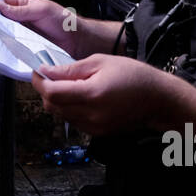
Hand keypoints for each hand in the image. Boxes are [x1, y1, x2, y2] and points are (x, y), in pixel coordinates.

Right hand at [0, 0, 82, 57]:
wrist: (76, 41)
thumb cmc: (62, 20)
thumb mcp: (42, 10)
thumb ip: (21, 9)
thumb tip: (0, 6)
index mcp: (22, 5)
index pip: (1, 2)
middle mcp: (19, 19)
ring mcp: (20, 33)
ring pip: (3, 33)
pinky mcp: (24, 46)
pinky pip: (12, 46)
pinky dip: (6, 47)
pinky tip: (0, 48)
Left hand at [31, 53, 174, 135]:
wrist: (158, 99)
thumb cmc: (133, 75)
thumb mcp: (100, 62)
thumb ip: (70, 69)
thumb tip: (46, 72)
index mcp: (91, 95)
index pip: (52, 93)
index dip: (39, 82)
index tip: (37, 71)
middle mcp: (91, 115)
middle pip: (52, 106)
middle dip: (45, 91)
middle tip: (50, 76)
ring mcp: (94, 127)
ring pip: (60, 115)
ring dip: (57, 100)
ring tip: (68, 85)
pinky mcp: (98, 133)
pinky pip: (73, 121)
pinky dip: (69, 109)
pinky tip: (80, 97)